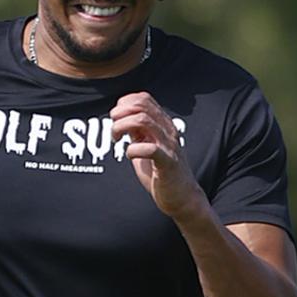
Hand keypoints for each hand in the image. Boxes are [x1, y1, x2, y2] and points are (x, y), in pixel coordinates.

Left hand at [110, 92, 205, 219]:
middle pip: (141, 106)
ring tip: (116, 139)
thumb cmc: (161, 172)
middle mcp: (168, 130)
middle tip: (114, 131)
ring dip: (122, 127)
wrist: (182, 198)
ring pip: (143, 120)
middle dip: (120, 113)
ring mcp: (169, 146)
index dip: (124, 104)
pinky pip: (150, 149)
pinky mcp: (168, 163)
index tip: (116, 120)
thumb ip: (137, 133)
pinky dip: (133, 150)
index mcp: (163, 124)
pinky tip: (130, 155)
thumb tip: (120, 120)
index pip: (143, 98)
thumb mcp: (146, 146)